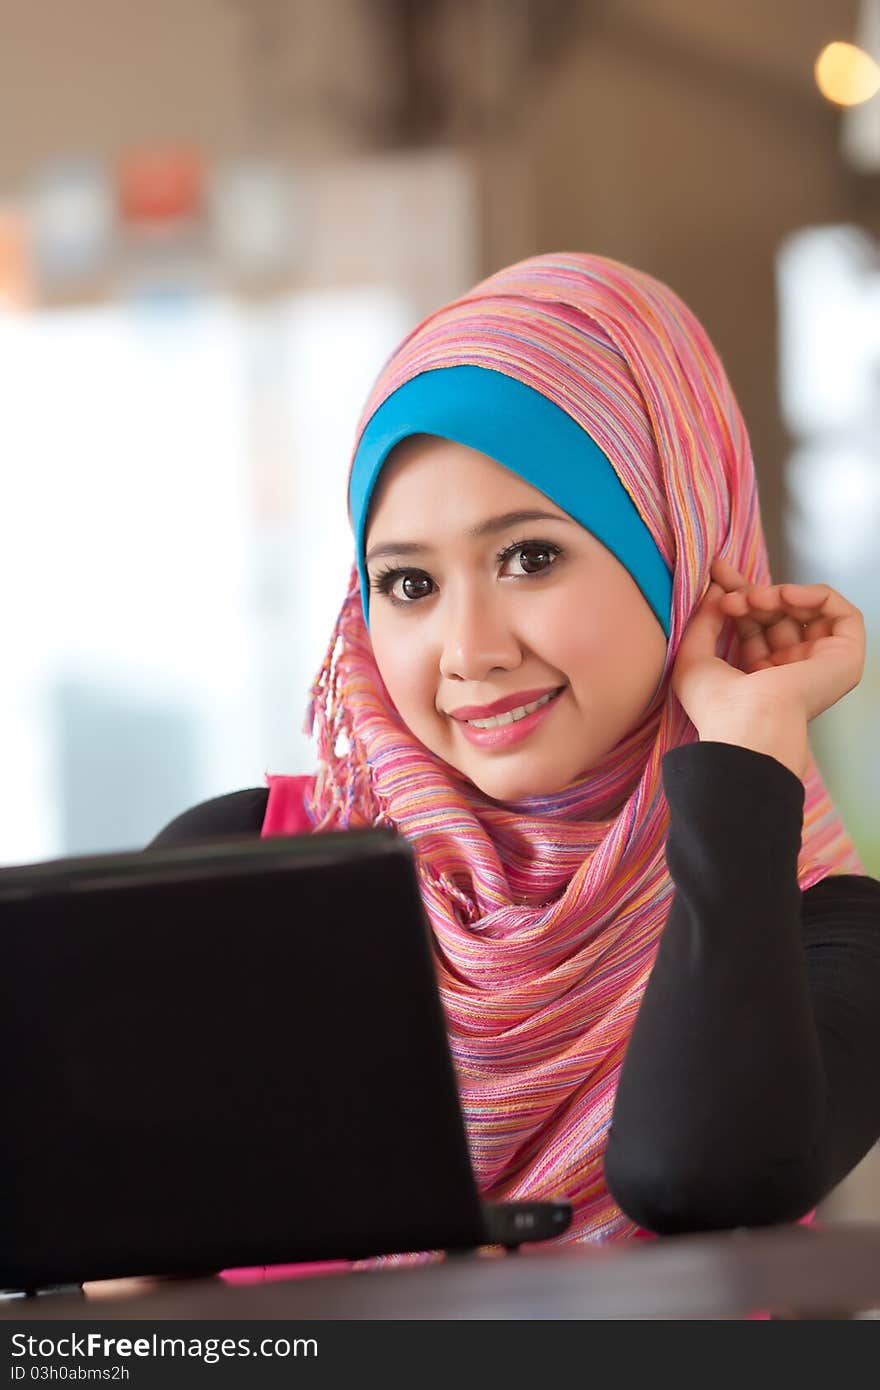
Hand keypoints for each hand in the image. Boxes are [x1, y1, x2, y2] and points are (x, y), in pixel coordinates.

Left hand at [671, 554, 865, 732]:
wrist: (748, 724)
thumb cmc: (717, 706)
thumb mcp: (694, 656)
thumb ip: (704, 620)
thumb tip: (717, 588)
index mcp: (760, 677)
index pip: (754, 625)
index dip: (738, 595)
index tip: (717, 573)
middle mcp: (791, 671)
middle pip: (777, 615)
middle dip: (750, 593)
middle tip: (727, 589)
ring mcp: (819, 664)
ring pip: (805, 612)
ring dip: (776, 595)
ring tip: (751, 599)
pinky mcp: (845, 657)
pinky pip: (840, 613)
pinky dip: (815, 595)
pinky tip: (785, 595)